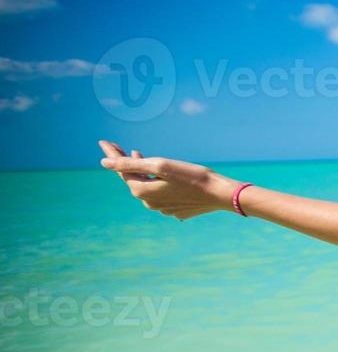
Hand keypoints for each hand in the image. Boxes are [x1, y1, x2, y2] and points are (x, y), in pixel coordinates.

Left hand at [98, 140, 238, 219]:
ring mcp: (164, 209)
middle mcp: (150, 203)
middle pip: (134, 179)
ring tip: (141, 157)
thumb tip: (104, 163)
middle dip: (127, 164)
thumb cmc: (192, 176)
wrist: (220, 194)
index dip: (113, 154)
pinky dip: (158, 183)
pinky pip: (162, 195)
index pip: (121, 171)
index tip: (104, 141)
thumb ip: (130, 164)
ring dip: (143, 173)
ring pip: (148, 187)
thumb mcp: (160, 165)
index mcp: (142, 191)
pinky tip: (163, 176)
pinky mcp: (177, 210)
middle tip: (121, 147)